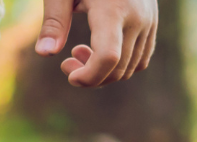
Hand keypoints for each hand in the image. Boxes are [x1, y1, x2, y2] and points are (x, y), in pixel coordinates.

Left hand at [36, 0, 157, 86]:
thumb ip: (54, 21)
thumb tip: (44, 53)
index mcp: (113, 9)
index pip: (108, 59)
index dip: (88, 77)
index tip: (67, 72)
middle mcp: (137, 17)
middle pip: (117, 69)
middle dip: (89, 77)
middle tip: (67, 62)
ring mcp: (148, 20)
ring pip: (130, 68)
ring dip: (103, 73)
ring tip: (79, 53)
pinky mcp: (152, 22)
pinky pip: (140, 59)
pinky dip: (120, 66)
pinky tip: (99, 52)